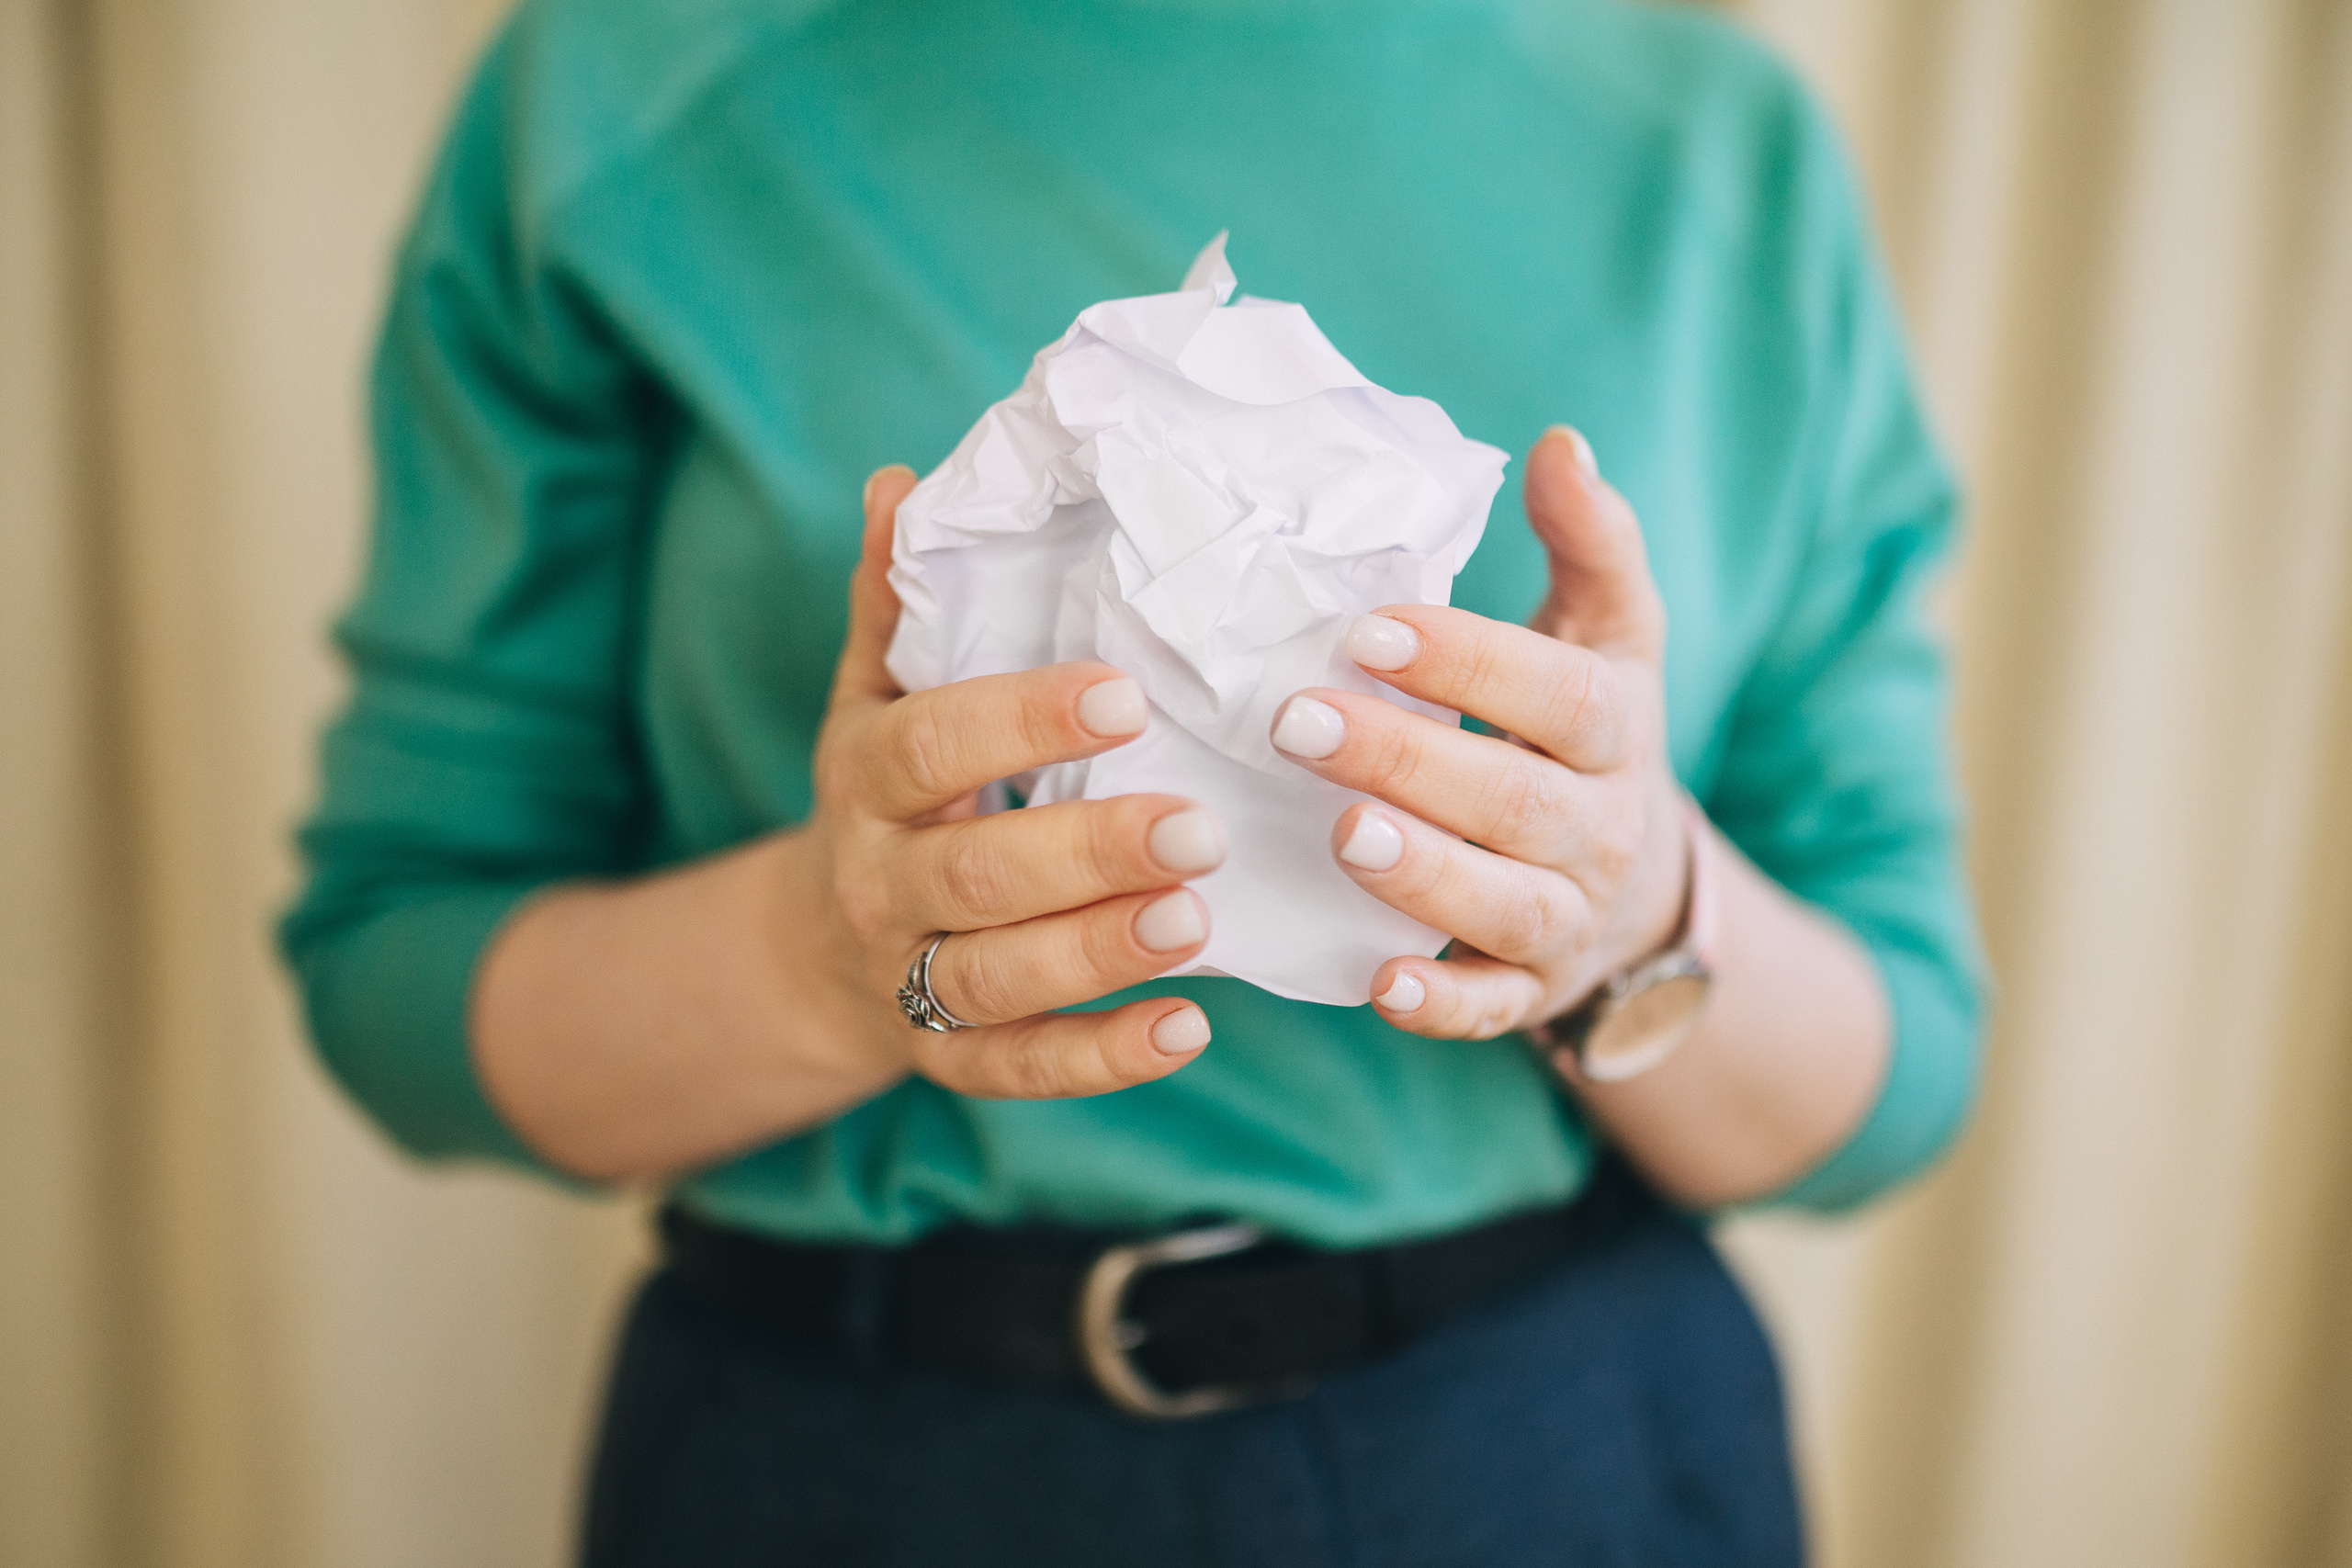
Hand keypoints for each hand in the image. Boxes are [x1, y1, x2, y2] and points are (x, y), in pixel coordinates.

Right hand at [790, 466, 1223, 1096]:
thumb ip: (897, 602)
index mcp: (866, 780)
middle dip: (1085, 855)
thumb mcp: (875, 695)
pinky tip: (1187, 1029)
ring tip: (1195, 920)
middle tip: (1197, 829)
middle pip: (973, 875)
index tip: (1124, 696)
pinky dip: (1101, 1060)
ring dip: (1097, 954)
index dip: (1021, 723)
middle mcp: (880, 884)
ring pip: (996, 978)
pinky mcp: (948, 1058)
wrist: (814, 951)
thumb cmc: (887, 791)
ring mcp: (910, 978)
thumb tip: (903, 480)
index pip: (932, 745)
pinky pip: (1019, 1069)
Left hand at [1267, 427, 1689, 1039]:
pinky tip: (1381, 986)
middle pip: (1519, 801)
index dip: (1471, 663)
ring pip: (1509, 907)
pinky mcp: (1529, 991)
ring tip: (1342, 836)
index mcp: (1613, 729)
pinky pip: (1494, 1008)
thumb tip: (1560, 445)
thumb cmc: (1584, 737)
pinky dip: (1443, 1005)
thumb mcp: (1607, 636)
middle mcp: (1601, 828)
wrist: (1640, 889)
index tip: (1368, 629)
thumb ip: (1589, 544)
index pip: (1559, 695)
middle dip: (1411, 762)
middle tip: (1299, 722)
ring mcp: (1567, 917)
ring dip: (1426, 877)